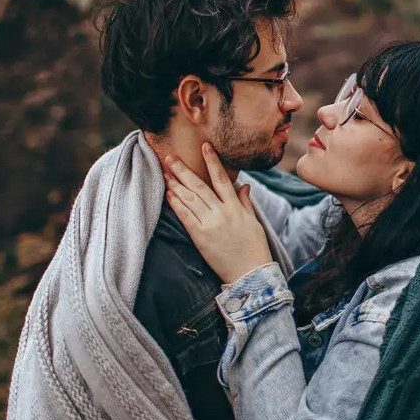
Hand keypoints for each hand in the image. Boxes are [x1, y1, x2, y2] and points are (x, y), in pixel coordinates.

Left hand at [162, 143, 273, 283]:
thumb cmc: (253, 248)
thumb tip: (245, 185)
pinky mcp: (201, 237)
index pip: (222, 178)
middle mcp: (222, 212)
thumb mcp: (253, 222)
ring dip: (176, 184)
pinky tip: (169, 194)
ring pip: (190, 199)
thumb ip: (244, 202)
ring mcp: (210, 224)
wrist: (251, 273)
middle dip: (183, 170)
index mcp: (235, 207)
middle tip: (170, 156)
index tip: (204, 146)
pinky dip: (177, 204)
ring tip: (165, 173)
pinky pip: (186, 216)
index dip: (212, 161)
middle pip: (199, 186)